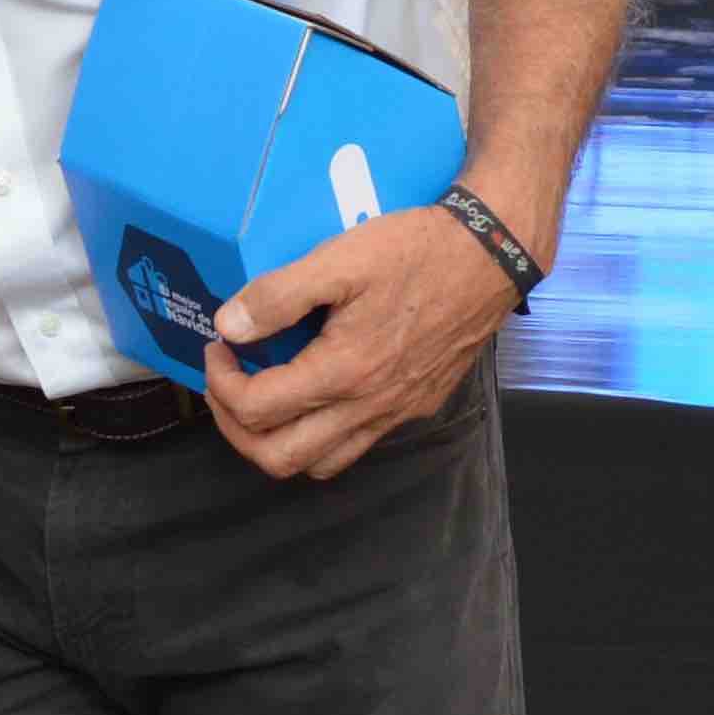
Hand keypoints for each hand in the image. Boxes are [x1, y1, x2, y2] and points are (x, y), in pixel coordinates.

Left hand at [201, 198, 520, 481]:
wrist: (492, 256)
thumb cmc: (419, 251)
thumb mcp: (341, 259)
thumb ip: (279, 295)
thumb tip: (229, 327)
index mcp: (344, 372)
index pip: (256, 410)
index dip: (221, 383)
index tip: (221, 347)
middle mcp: (369, 406)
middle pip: (279, 458)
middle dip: (236, 429)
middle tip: (228, 385)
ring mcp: (395, 413)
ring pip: (320, 463)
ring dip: (277, 441)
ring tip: (264, 398)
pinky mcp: (416, 407)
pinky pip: (356, 445)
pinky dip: (319, 436)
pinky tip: (315, 393)